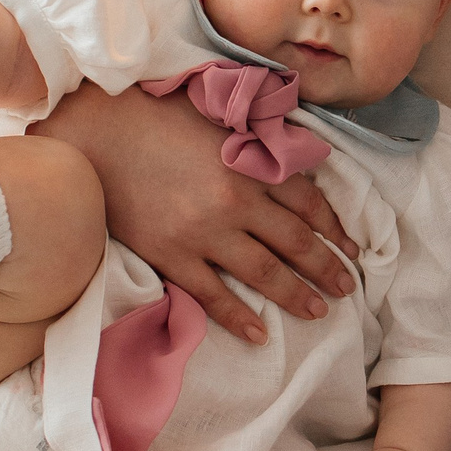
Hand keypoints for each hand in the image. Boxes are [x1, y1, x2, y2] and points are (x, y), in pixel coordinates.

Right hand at [31, 83, 355, 343]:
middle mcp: (235, 202)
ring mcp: (203, 233)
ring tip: (318, 311)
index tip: (351, 250)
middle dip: (326, 268)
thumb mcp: (218, 118)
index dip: (335, 230)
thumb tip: (293, 154)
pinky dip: (239, 317)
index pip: (308, 204)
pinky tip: (259, 333)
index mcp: (250, 164)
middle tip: (346, 288)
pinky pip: (213, 295)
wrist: (98, 136)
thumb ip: (256, 139)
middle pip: (295, 243)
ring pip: (264, 273)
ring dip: (296, 295)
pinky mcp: (171, 255)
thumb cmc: (156, 117)